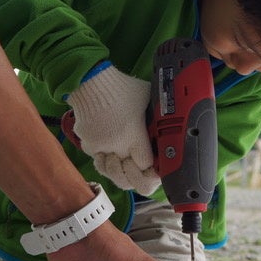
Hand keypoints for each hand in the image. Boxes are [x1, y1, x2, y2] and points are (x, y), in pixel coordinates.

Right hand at [67, 63, 159, 195]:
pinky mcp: (87, 144)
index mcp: (135, 136)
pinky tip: (109, 149)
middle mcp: (117, 145)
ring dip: (116, 171)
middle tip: (136, 169)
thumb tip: (172, 122)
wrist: (92, 80)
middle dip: (133, 177)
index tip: (153, 164)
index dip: (151, 168)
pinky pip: (97, 160)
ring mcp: (100, 147)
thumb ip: (157, 115)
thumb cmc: (123, 87)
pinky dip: (103, 157)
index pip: (146, 167)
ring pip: (110, 173)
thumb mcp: (149, 98)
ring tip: (121, 160)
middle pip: (127, 179)